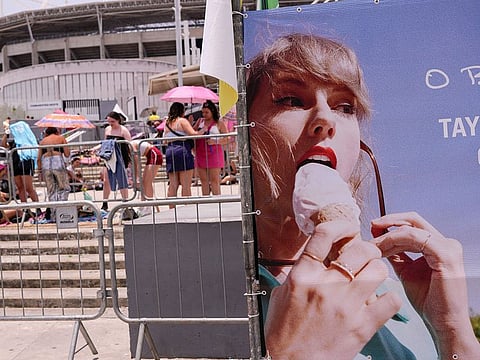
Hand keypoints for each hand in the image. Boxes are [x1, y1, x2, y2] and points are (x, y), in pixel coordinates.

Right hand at [265, 220, 400, 358]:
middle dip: (366, 249)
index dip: (340, 226)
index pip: (323, 235)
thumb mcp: (282, 295)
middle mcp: (326, 286)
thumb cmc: (284, 334)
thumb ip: (299, 274)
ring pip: (378, 270)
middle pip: (360, 250)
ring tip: (373, 277)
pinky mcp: (362, 326)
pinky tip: (380, 301)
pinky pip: (391, 300)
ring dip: (378, 270)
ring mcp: (346, 306)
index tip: (348, 229)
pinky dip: (389, 298)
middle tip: (365, 256)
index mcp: (303, 276)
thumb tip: (313, 259)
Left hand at [371, 212, 479, 357]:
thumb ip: (397, 254)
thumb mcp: (406, 271)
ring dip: (387, 235)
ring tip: (372, 245)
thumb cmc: (427, 300)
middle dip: (388, 221)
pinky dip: (395, 241)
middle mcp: (446, 243)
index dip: (391, 223)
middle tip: (370, 227)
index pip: (413, 224)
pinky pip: (414, 239)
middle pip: (413, 219)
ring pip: (410, 229)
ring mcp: (448, 247)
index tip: (372, 228)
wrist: (442, 323)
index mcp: (439, 245)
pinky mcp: (445, 255)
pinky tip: (382, 250)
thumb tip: (379, 240)